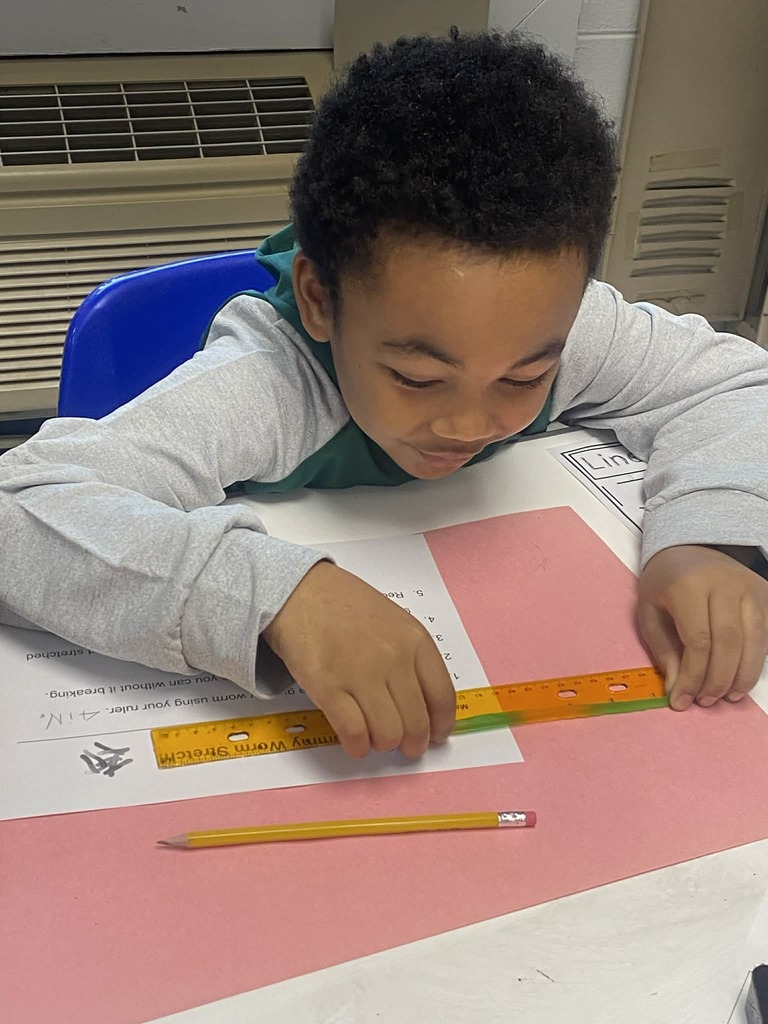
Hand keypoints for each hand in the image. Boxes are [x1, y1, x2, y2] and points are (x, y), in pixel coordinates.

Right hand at [262, 561, 455, 757]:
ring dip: (383, 744)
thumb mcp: (394, 620)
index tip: (436, 735)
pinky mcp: (329, 687)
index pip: (442, 697)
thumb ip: (411, 657)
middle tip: (405, 745)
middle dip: (412, 743)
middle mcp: (393, 658)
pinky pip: (354, 733)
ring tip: (375, 737)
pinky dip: (358, 747)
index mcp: (415, 640)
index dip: (440, 725)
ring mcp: (361, 673)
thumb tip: (423, 703)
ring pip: (388, 734)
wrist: (300, 590)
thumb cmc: (345, 604)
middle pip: (416, 723)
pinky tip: (355, 742)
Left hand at [638, 545, 767, 709]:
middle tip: (705, 701)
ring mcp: (750, 588)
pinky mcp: (766, 594)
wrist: (689, 547)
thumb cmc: (665, 582)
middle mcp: (725, 584)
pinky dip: (758, 661)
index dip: (692, 677)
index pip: (698, 641)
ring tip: (726, 696)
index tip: (682, 701)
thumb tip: (677, 688)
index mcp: (688, 586)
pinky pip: (767, 634)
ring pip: (756, 642)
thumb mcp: (649, 611)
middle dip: (718, 680)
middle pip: (729, 644)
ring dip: (742, 677)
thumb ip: (662, 649)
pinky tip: (741, 677)